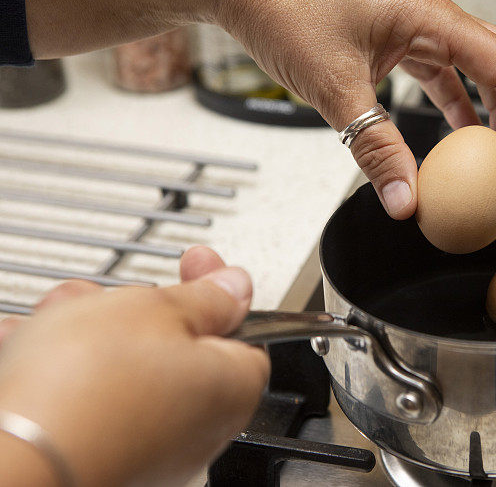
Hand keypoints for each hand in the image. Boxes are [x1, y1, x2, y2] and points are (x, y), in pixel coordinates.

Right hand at [0, 247, 268, 486]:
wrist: (12, 462)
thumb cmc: (88, 389)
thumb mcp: (157, 309)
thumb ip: (205, 297)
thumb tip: (235, 289)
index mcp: (230, 390)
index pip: (244, 331)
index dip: (217, 291)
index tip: (193, 262)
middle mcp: (196, 430)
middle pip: (175, 347)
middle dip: (133, 309)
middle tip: (105, 297)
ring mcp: (146, 448)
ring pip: (122, 369)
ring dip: (85, 335)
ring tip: (53, 323)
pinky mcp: (97, 458)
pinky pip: (84, 401)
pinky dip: (57, 372)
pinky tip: (25, 353)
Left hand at [205, 0, 495, 217]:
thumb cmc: (281, 3)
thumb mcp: (333, 85)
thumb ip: (374, 147)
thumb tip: (406, 199)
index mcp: (432, 18)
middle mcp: (433, 20)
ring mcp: (416, 29)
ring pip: (480, 72)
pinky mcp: (395, 42)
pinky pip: (444, 76)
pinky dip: (459, 109)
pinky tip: (459, 137)